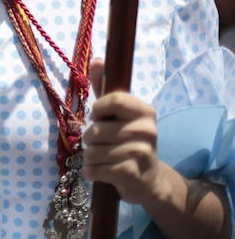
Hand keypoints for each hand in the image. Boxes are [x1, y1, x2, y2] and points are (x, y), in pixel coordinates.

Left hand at [81, 58, 164, 204]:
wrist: (149, 180)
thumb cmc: (128, 140)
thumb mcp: (118, 113)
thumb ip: (104, 88)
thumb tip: (97, 59)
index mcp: (145, 111)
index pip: (111, 100)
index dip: (97, 110)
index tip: (99, 117)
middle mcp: (147, 130)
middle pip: (95, 130)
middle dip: (90, 139)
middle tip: (103, 144)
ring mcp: (141, 152)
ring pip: (92, 151)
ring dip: (89, 157)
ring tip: (102, 158)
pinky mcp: (132, 173)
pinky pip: (95, 168)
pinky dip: (91, 171)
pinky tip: (101, 172)